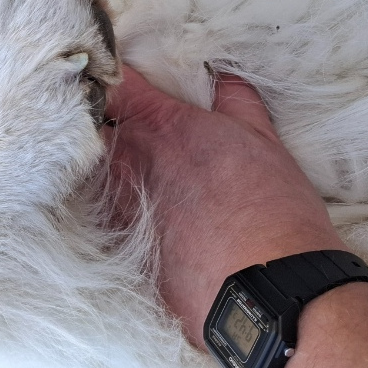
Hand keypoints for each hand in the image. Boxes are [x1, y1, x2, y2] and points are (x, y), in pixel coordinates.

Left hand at [102, 65, 345, 347]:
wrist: (266, 292)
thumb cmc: (272, 210)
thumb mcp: (264, 142)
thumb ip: (237, 102)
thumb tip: (226, 79)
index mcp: (158, 125)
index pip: (113, 83)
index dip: (108, 76)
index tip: (111, 75)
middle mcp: (126, 162)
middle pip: (94, 131)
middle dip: (103, 127)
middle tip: (119, 127)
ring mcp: (116, 208)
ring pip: (94, 177)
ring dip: (108, 173)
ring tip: (135, 178)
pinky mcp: (119, 251)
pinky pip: (104, 221)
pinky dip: (115, 216)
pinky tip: (141, 222)